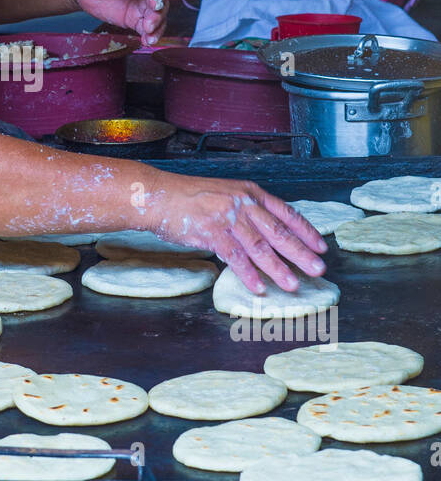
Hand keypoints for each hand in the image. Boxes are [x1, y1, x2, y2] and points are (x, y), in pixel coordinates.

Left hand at [72, 0, 167, 47]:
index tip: (154, 4)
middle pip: (160, 1)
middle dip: (157, 14)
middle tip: (149, 25)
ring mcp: (141, 4)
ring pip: (157, 16)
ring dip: (156, 28)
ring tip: (149, 38)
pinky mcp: (135, 18)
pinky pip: (146, 27)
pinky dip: (148, 35)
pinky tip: (146, 41)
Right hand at [143, 174, 327, 293]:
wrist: (158, 195)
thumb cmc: (189, 198)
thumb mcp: (225, 195)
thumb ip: (246, 210)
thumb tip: (266, 233)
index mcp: (250, 193)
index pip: (286, 213)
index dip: (306, 231)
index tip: (321, 246)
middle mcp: (243, 203)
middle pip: (278, 232)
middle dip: (301, 253)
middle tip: (318, 269)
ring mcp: (227, 217)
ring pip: (260, 246)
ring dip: (278, 268)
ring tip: (293, 284)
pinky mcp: (211, 232)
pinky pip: (234, 257)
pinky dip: (248, 274)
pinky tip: (258, 287)